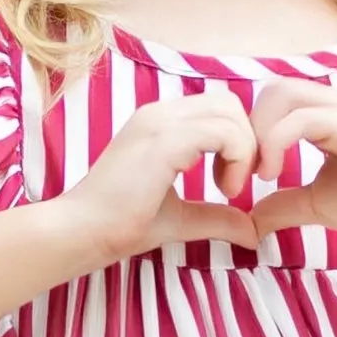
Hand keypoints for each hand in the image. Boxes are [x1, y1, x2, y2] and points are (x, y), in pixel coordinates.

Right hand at [62, 92, 260, 259]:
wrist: (83, 233)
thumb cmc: (122, 225)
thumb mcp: (182, 218)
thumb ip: (217, 218)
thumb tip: (253, 232)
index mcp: (160, 123)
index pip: (218, 109)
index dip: (237, 142)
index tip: (231, 184)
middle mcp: (159, 113)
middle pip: (229, 103)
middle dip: (247, 141)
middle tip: (237, 184)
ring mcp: (160, 122)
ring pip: (230, 112)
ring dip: (244, 150)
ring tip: (230, 190)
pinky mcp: (164, 140)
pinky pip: (223, 132)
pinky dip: (238, 158)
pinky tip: (225, 190)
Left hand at [248, 78, 336, 247]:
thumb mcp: (319, 204)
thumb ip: (284, 204)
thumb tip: (250, 220)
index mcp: (331, 113)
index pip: (274, 99)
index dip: (249, 134)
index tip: (238, 178)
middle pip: (273, 88)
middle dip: (248, 129)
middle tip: (242, 175)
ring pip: (283, 94)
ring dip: (259, 134)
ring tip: (260, 176)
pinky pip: (303, 119)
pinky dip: (276, 142)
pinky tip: (273, 175)